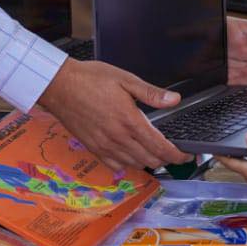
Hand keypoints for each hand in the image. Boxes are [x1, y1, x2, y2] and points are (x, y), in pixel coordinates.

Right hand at [37, 58, 189, 171]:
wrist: (59, 86)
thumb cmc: (90, 79)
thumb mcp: (125, 79)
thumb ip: (151, 93)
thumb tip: (175, 100)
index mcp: (130, 121)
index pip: (161, 147)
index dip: (178, 155)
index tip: (187, 155)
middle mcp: (118, 138)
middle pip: (151, 160)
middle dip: (167, 160)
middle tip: (175, 153)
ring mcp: (105, 146)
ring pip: (135, 165)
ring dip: (149, 162)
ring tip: (156, 153)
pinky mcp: (93, 148)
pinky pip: (116, 166)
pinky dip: (128, 164)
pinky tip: (131, 154)